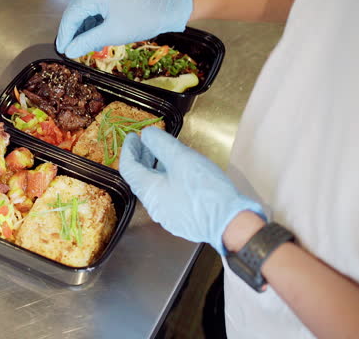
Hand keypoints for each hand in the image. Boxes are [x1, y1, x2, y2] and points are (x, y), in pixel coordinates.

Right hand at [55, 0, 194, 57]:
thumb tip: (69, 51)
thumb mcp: (112, 34)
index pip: (71, 15)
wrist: (171, 4)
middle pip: (76, 9)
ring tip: (84, 44)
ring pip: (86, 7)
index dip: (65, 34)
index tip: (61, 50)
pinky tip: (96, 33)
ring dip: (84, 25)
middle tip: (70, 49)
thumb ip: (86, 42)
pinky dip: (95, 18)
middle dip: (73, 30)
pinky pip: (97, 3)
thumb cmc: (145, 17)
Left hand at [119, 127, 263, 253]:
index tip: (132, 136)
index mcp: (149, 192)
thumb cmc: (204, 188)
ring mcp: (167, 216)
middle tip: (146, 142)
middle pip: (140, 178)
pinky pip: (167, 197)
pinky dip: (166, 181)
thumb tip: (146, 135)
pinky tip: (179, 174)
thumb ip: (161, 144)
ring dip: (155, 169)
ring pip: (154, 188)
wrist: (230, 222)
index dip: (128, 150)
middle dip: (141, 158)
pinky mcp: (181, 221)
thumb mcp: (182, 158)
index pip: (128, 168)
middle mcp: (153, 207)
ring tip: (163, 154)